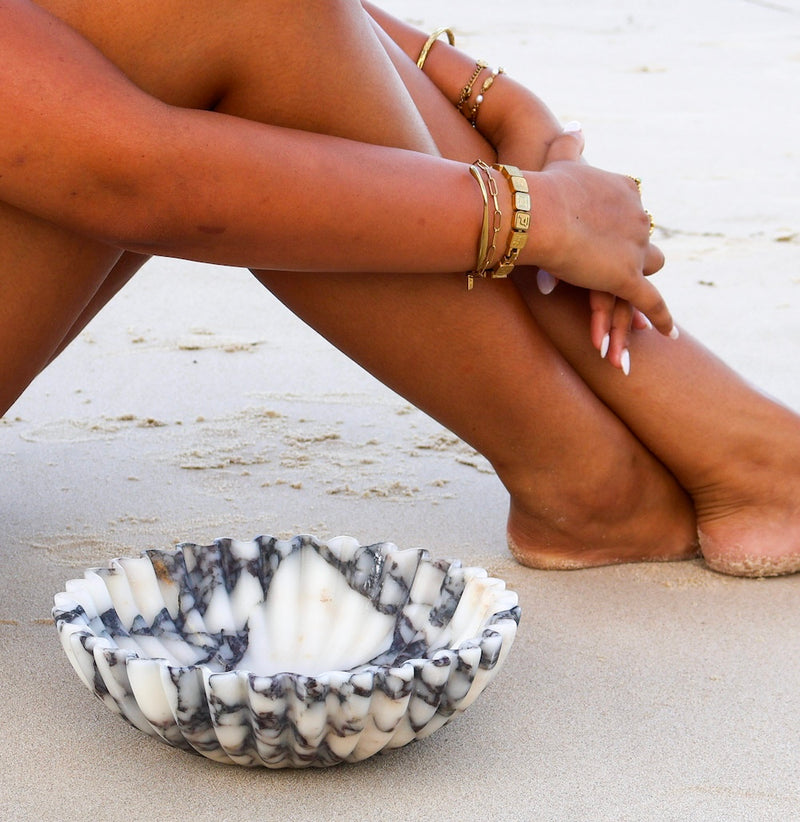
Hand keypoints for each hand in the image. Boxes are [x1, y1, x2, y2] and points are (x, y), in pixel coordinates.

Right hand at [526, 128, 675, 340]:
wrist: (537, 213)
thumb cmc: (543, 187)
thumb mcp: (561, 157)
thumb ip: (571, 142)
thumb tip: (576, 126)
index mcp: (625, 191)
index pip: (633, 213)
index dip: (623, 230)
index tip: (612, 240)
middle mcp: (639, 217)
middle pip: (645, 243)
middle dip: (633, 259)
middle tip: (617, 276)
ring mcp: (636, 248)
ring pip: (650, 271)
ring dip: (641, 287)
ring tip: (631, 313)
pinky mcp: (628, 277)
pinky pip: (651, 303)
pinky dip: (661, 319)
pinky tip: (666, 334)